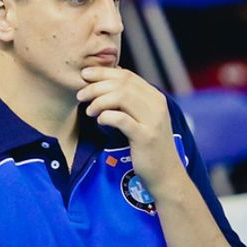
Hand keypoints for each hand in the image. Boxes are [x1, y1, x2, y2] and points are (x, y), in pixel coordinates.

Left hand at [76, 66, 187, 198]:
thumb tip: (108, 81)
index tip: (85, 75)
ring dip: (99, 101)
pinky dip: (106, 116)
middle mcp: (156, 104)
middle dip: (96, 86)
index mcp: (155, 97)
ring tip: (89, 111)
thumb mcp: (143, 119)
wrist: (166, 174)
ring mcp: (153, 120)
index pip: (127, 75)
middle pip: (122, 84)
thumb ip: (130, 101)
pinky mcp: (145, 136)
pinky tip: (100, 121)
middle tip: (81, 95)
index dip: (103, 72)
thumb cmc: (148, 146)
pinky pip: (121, 119)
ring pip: (121, 97)